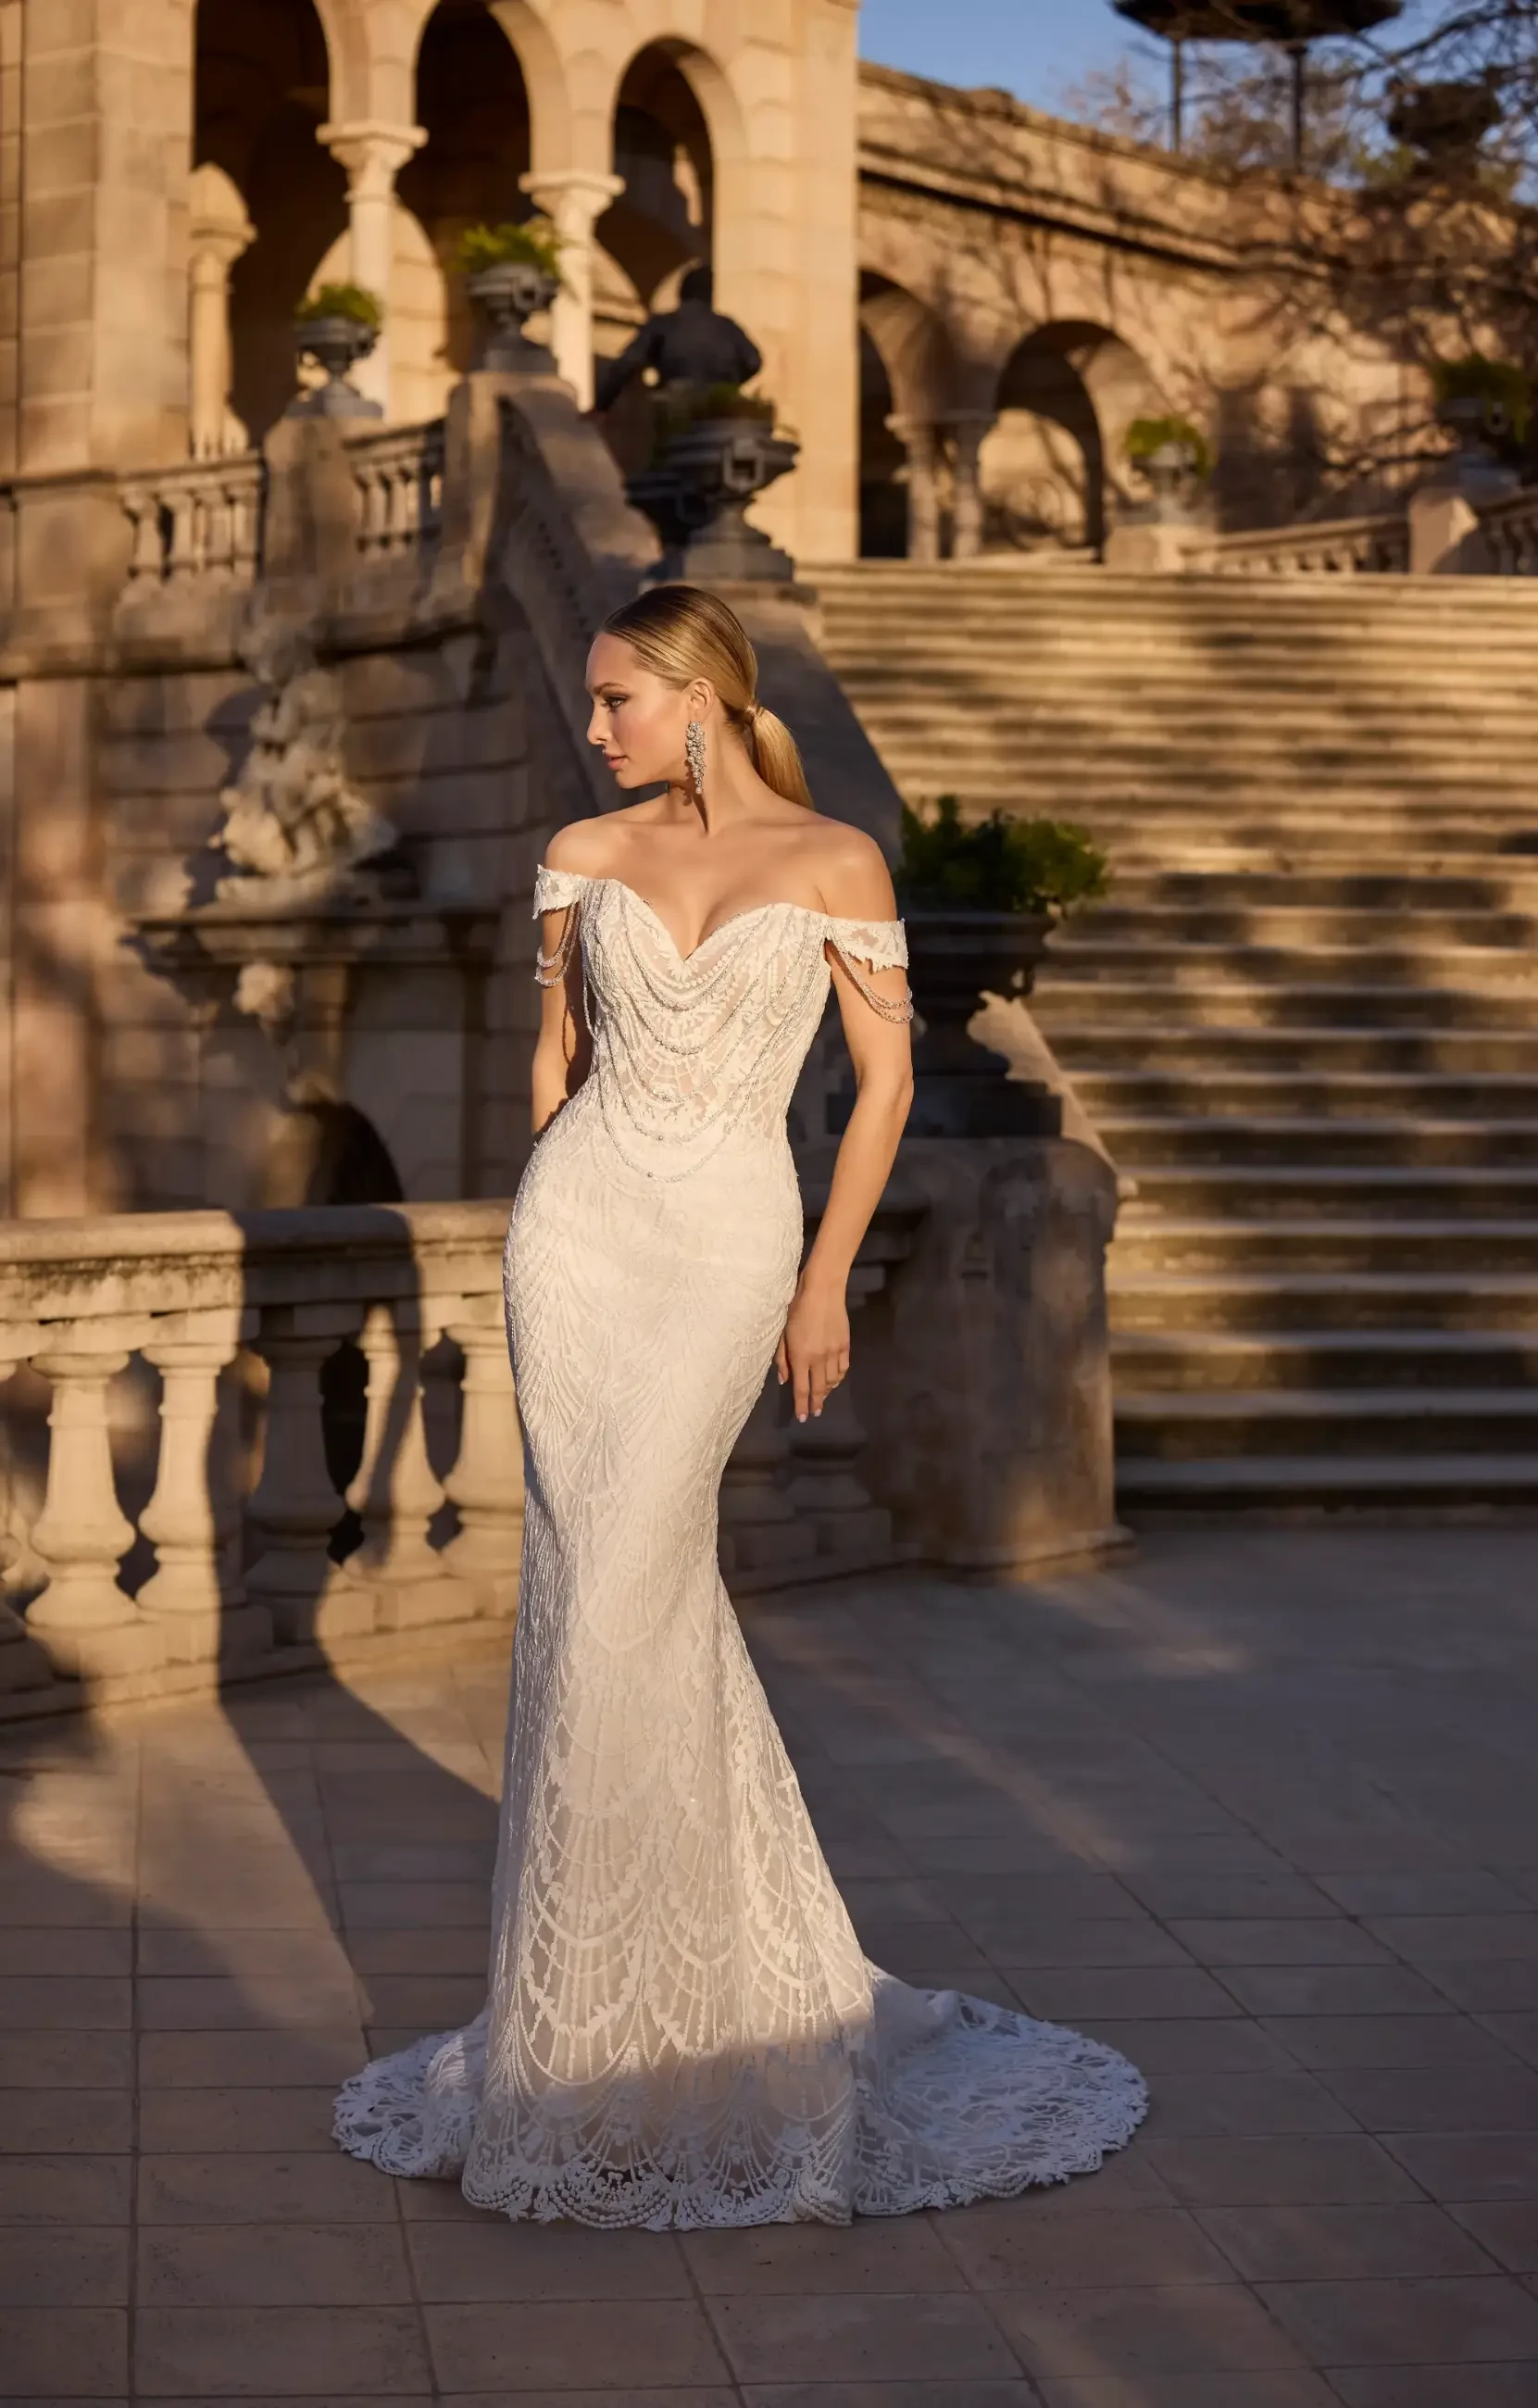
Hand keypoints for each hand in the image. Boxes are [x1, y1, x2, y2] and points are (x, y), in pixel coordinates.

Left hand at [774, 1271, 849, 1422]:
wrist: (822, 1291)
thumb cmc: (796, 1309)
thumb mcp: (783, 1334)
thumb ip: (782, 1359)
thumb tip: (784, 1379)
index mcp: (800, 1356)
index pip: (802, 1389)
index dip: (802, 1405)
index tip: (803, 1417)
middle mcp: (819, 1359)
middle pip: (819, 1388)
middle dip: (816, 1403)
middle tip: (815, 1413)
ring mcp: (834, 1352)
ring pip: (833, 1380)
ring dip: (827, 1391)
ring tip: (823, 1396)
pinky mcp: (845, 1345)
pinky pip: (843, 1368)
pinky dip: (839, 1377)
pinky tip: (834, 1379)